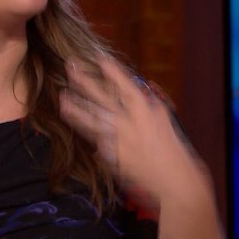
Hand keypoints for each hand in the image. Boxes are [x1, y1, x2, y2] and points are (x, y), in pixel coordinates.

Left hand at [59, 57, 208, 209]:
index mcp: (148, 111)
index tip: (99, 57)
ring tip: (62, 99)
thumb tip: (142, 88)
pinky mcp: (112, 157)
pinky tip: (77, 123)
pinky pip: (98, 143)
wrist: (175, 181)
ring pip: (92, 121)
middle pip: (103, 99)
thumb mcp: (165, 120)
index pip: (126, 86)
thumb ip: (151, 104)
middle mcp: (131, 123)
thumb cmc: (174, 150)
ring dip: (76, 108)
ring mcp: (120, 141)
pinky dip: (91, 135)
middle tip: (70, 68)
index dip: (113, 71)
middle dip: (85, 82)